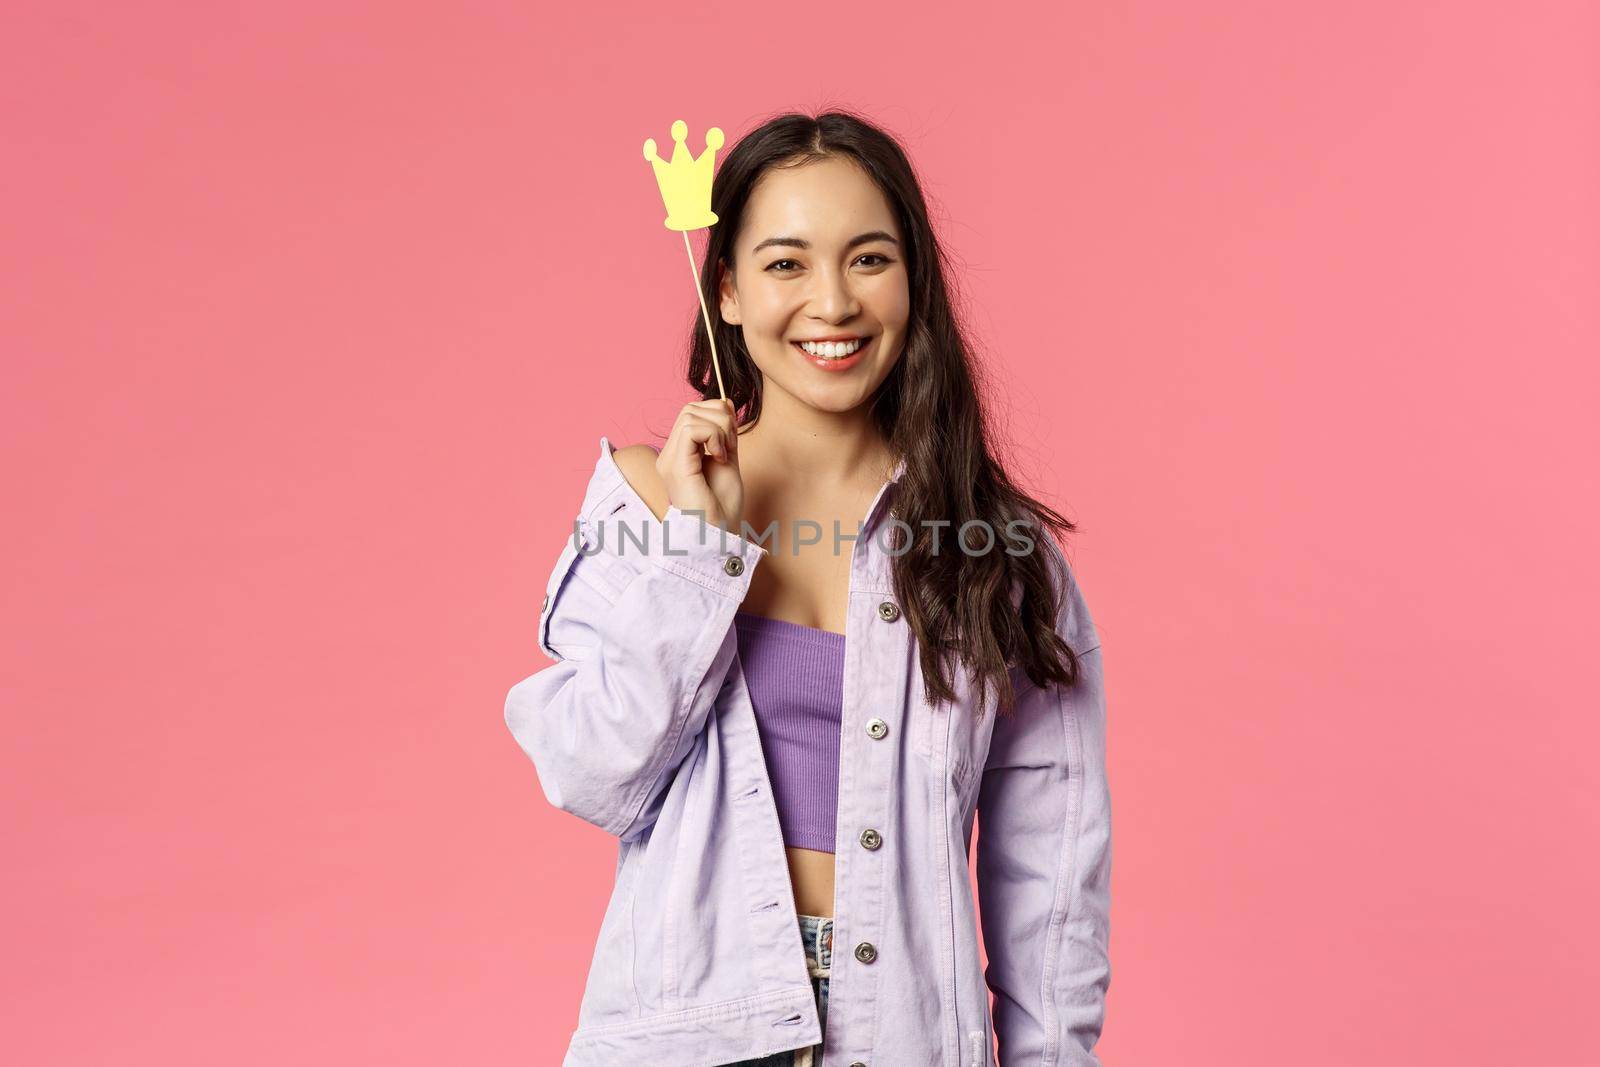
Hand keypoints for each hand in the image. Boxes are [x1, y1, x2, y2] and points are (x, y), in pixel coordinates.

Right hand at [657, 399, 744, 535]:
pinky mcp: (676, 466)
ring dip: (719, 428)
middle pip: (690, 408)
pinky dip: (714, 436)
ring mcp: (669, 460)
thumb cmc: (722, 508)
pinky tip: (720, 457)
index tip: (732, 441)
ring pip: (691, 414)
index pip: (692, 413)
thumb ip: (725, 433)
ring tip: (725, 454)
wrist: (718, 536)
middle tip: (730, 446)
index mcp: (679, 454)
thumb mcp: (728, 460)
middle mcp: (669, 455)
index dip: (718, 416)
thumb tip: (726, 402)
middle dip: (720, 418)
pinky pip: (693, 429)